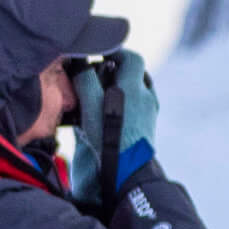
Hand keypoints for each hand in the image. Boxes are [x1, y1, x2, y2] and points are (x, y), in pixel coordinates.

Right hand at [70, 50, 158, 210]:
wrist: (126, 175)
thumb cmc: (107, 141)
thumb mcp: (90, 106)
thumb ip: (86, 81)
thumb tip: (80, 64)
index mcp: (134, 88)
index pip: (131, 58)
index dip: (116, 52)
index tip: (100, 54)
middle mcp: (146, 97)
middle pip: (134, 74)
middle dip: (116, 72)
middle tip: (97, 76)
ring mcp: (149, 114)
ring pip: (136, 92)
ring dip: (120, 90)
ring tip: (100, 98)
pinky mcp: (146, 129)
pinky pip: (137, 109)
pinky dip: (123, 106)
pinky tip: (107, 117)